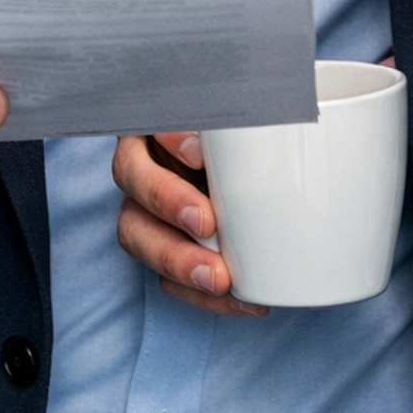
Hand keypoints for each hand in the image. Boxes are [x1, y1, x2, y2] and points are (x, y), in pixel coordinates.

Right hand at [112, 134, 267, 316]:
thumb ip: (255, 118)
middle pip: (132, 177)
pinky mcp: (164, 249)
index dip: (170, 137)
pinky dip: (200, 294)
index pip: (153, 119)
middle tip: (206, 222)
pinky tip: (240, 300)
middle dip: (166, 202)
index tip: (201, 155)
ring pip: (137, 232)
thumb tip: (280, 111)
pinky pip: (167, 276)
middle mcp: (148, 161)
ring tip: (217, 278)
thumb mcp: (257, 125)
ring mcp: (148, 208)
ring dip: (176, 259)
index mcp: (165, 122)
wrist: (281, 182)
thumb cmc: (262, 142)